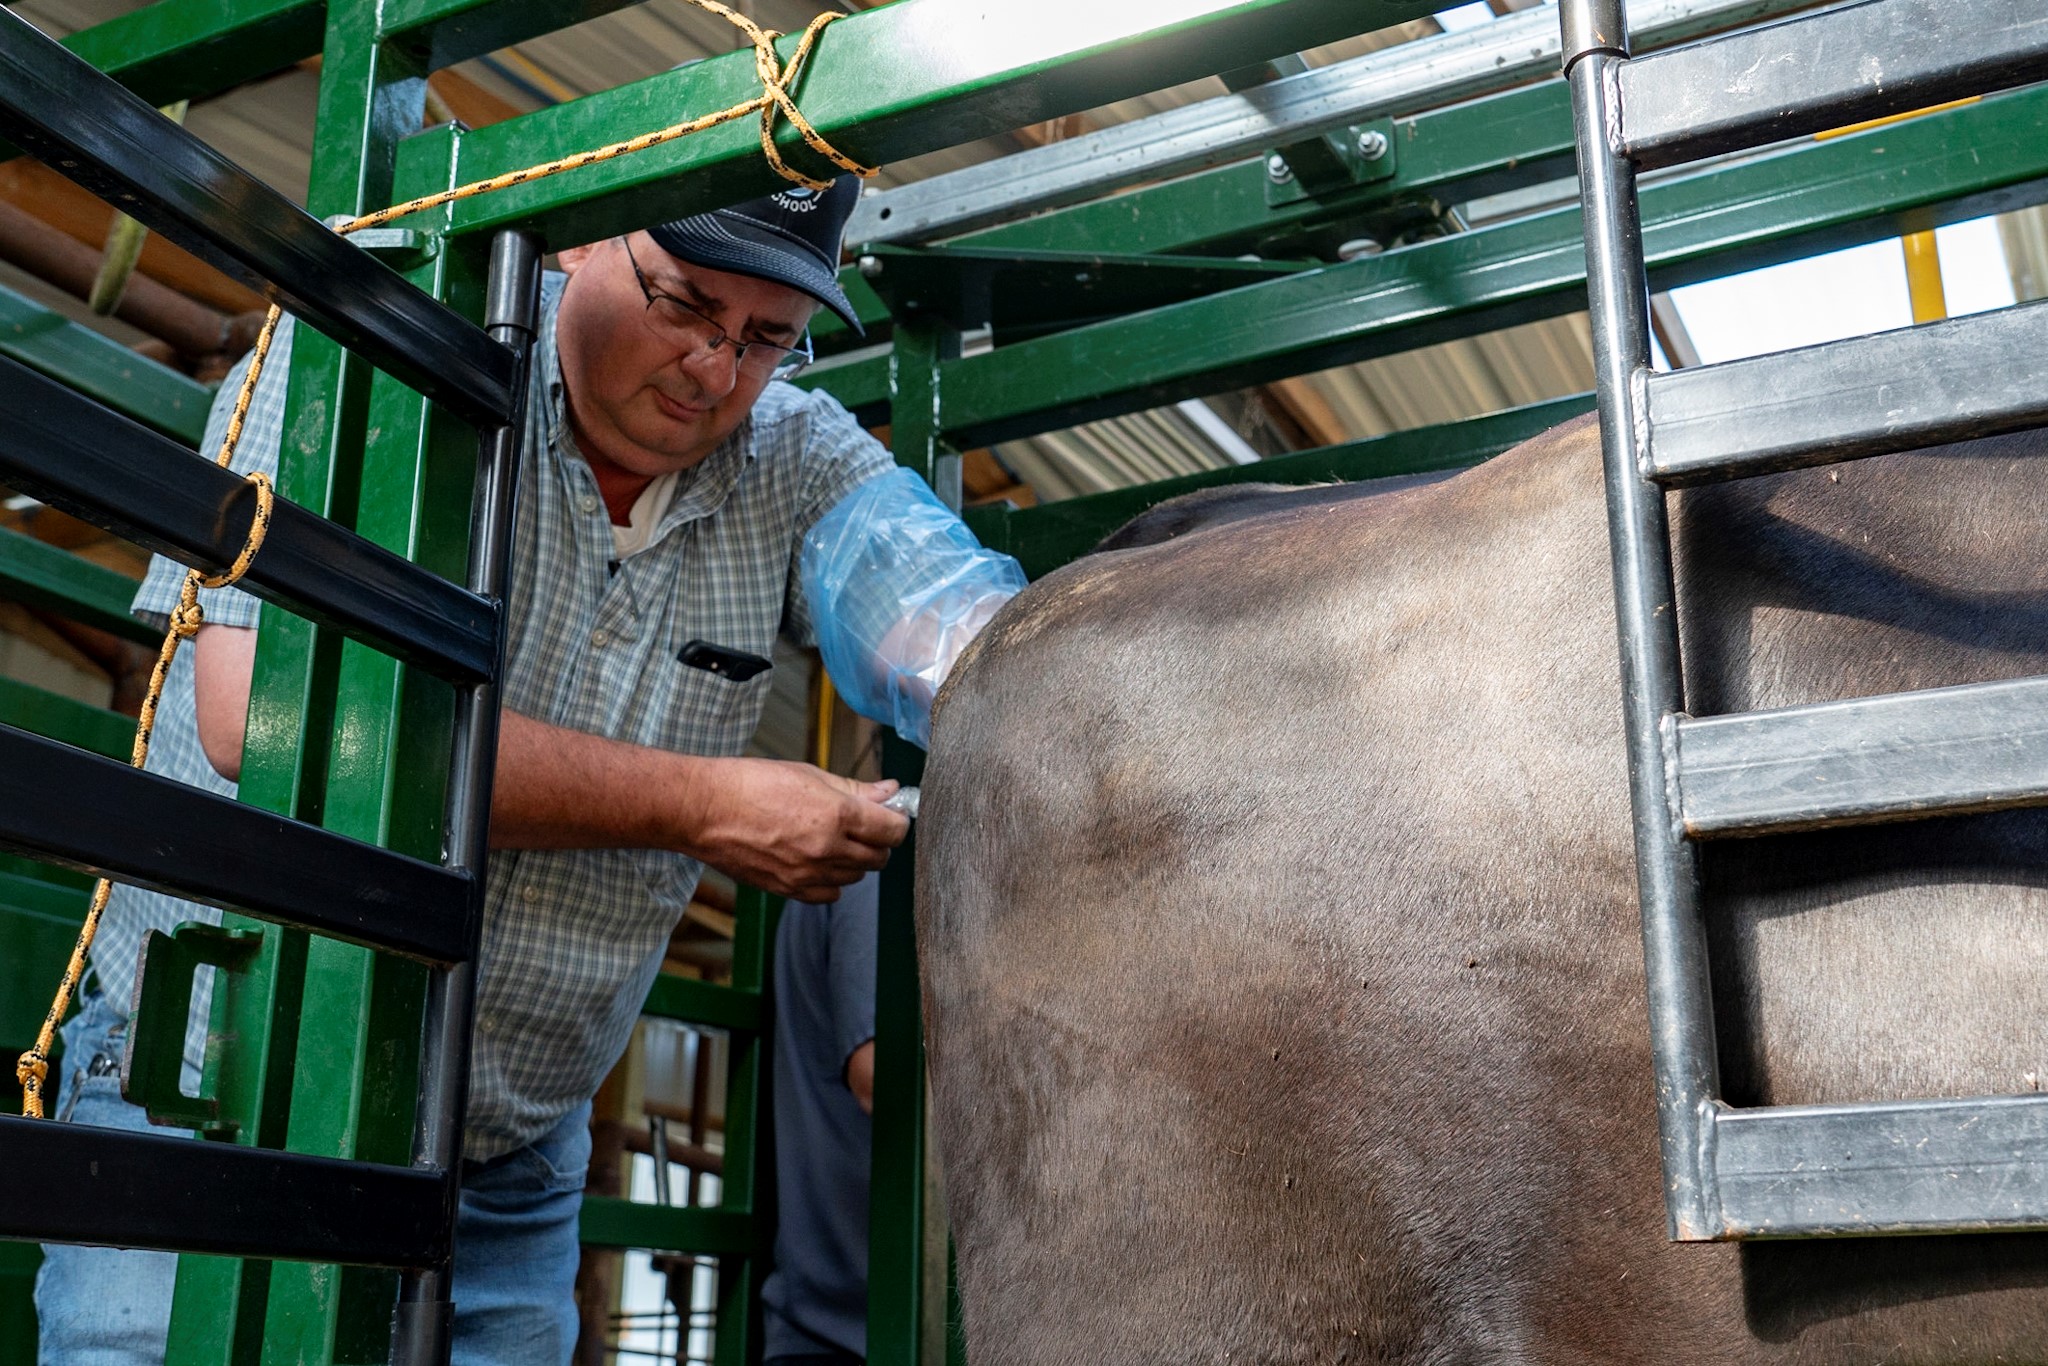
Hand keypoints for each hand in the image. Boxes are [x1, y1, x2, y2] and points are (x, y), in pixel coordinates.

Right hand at [687, 758, 908, 902]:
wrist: (704, 810)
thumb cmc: (752, 784)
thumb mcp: (810, 775)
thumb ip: (855, 789)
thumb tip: (890, 791)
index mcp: (837, 814)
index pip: (893, 830)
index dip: (898, 821)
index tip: (892, 814)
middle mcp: (827, 848)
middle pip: (879, 857)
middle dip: (878, 840)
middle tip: (864, 824)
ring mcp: (808, 873)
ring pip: (856, 876)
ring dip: (854, 859)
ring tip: (832, 838)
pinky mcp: (789, 890)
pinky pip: (830, 894)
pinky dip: (832, 880)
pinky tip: (817, 859)